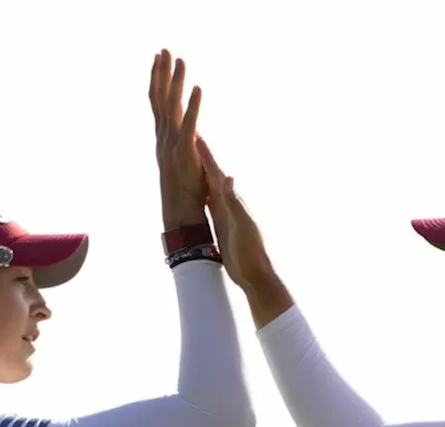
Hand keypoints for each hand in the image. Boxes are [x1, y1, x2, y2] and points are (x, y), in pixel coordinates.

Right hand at [149, 50, 207, 229]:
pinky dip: (193, 105)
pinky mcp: (186, 152)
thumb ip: (182, 141)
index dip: (156, 79)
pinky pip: (190, 124)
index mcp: (163, 136)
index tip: (157, 59)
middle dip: (161, 72)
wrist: (180, 212)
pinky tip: (198, 87)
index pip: (157, 102)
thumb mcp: (182, 158)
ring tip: (178, 59)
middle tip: (164, 49)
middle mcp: (164, 136)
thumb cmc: (184, 188)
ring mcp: (173, 143)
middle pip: (160, 98)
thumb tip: (186, 128)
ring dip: (175, 81)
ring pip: (171, 106)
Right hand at [196, 136, 277, 289]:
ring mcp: (224, 213)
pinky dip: (199, 193)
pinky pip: (207, 204)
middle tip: (189, 138)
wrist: (254, 274)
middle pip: (210, 175)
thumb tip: (229, 177)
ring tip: (190, 158)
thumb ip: (234, 202)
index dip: (205, 155)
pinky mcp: (221, 224)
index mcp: (231, 201)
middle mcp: (228, 203)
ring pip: (207, 187)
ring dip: (199, 173)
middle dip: (200, 158)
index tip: (194, 134)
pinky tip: (196, 190)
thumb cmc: (250, 251)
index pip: (215, 173)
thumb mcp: (242, 225)